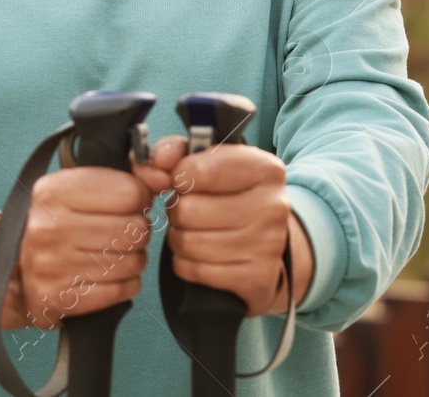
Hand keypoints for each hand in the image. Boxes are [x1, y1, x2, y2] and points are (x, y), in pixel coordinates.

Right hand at [0, 157, 171, 330]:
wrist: (10, 269)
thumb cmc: (55, 222)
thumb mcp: (76, 187)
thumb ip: (126, 175)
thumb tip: (163, 177)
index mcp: (53, 191)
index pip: (130, 192)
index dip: (139, 198)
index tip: (129, 203)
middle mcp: (48, 227)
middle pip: (135, 228)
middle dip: (137, 231)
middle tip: (123, 231)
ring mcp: (52, 266)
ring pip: (132, 261)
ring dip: (133, 258)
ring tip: (115, 253)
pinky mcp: (58, 299)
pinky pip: (122, 290)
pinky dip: (125, 283)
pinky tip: (109, 274)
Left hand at [151, 136, 313, 316]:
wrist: (265, 242)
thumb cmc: (230, 194)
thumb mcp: (210, 161)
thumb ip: (176, 150)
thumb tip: (156, 162)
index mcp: (264, 169)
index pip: (198, 170)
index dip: (178, 176)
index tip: (182, 179)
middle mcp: (272, 206)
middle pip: (187, 210)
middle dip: (178, 210)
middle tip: (189, 209)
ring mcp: (267, 245)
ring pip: (187, 242)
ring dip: (179, 237)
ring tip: (194, 230)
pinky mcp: (256, 278)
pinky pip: (193, 270)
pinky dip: (186, 262)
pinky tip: (201, 253)